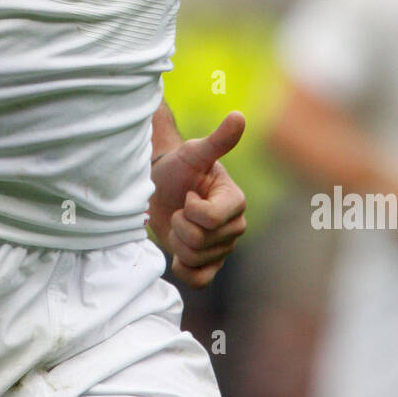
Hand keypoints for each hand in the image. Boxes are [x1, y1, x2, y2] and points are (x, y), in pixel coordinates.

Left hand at [148, 111, 248, 287]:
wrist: (159, 189)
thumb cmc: (177, 168)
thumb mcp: (194, 153)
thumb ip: (218, 140)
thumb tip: (238, 116)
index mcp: (236, 201)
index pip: (210, 219)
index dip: (190, 209)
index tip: (188, 193)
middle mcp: (235, 227)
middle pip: (201, 241)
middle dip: (181, 224)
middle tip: (180, 208)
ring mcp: (223, 249)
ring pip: (195, 259)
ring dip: (178, 241)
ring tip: (178, 222)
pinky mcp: (209, 265)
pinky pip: (198, 280)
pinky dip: (184, 268)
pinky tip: (178, 251)